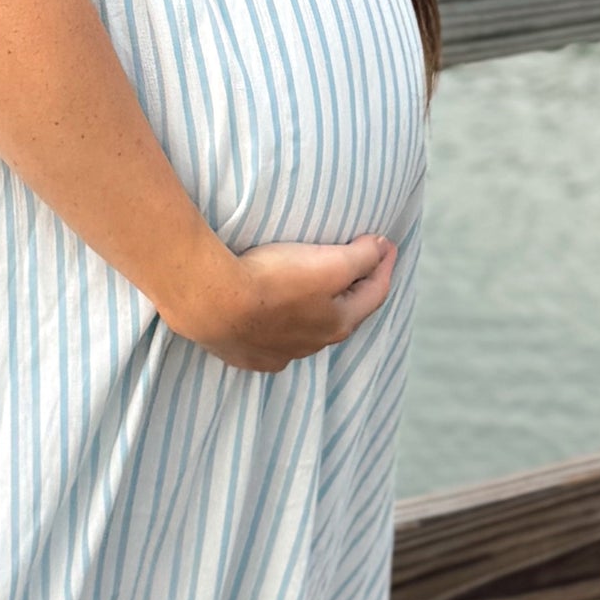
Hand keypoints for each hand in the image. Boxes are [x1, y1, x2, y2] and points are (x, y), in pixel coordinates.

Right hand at [160, 235, 397, 371]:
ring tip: (309, 292)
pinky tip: (270, 322)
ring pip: (306, 332)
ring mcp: (277, 354)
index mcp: (337, 324)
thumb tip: (382, 248)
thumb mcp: (329, 263)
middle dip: (352, 290)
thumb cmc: (273, 280)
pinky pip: (271, 343)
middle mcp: (312, 345)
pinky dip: (279, 329)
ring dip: (314, 312)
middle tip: (357, 267)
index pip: (374, 293)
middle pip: (341, 315)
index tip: (388, 243)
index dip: (384, 265)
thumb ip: (362, 256)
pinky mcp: (246, 355)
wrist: (212, 303)